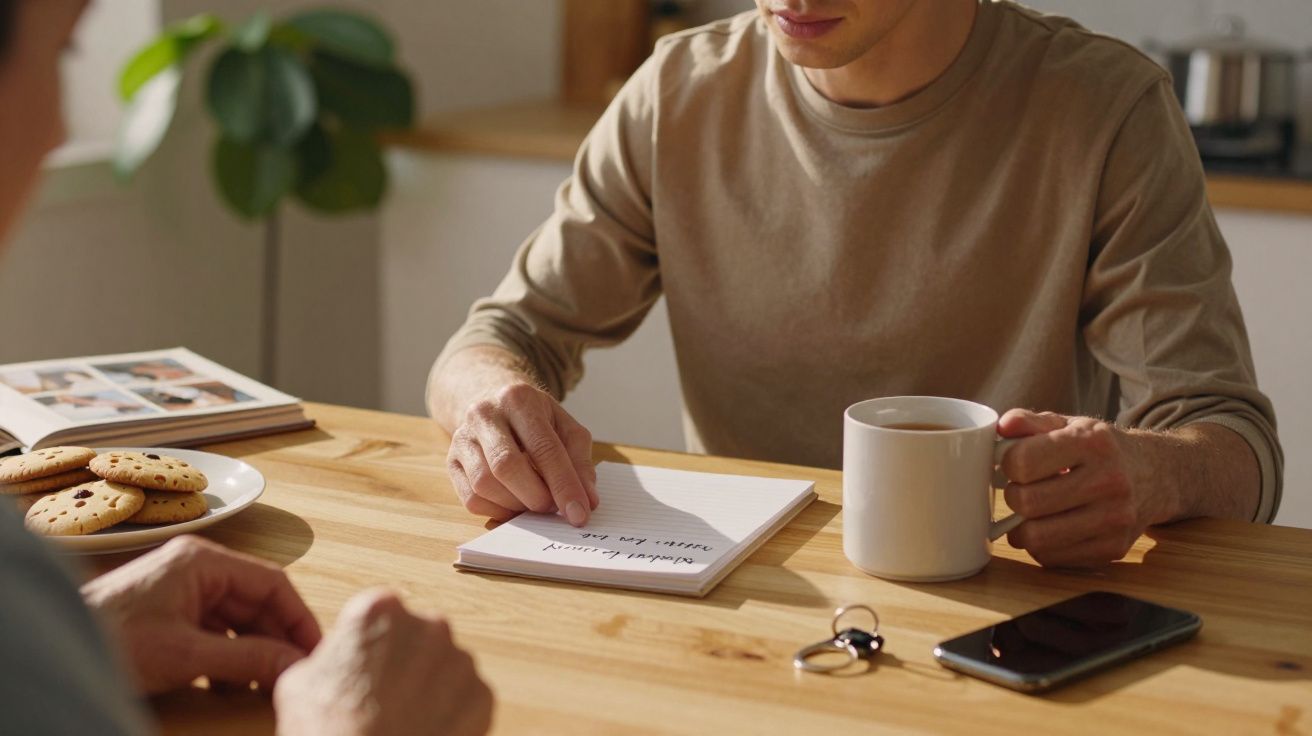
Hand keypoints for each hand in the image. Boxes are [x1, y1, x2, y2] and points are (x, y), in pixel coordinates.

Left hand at [80, 535, 321, 693]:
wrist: (58, 648)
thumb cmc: (111, 639)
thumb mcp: (187, 655)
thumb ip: (247, 659)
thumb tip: (294, 665)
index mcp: (204, 561)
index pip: (273, 582)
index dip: (299, 617)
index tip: (315, 650)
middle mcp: (197, 569)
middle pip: (257, 603)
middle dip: (277, 639)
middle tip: (296, 672)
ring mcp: (182, 591)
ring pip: (238, 621)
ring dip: (253, 653)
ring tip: (266, 684)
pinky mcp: (170, 615)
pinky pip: (216, 634)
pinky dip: (229, 659)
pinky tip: (231, 686)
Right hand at [274, 589, 492, 735]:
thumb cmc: (329, 732)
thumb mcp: (298, 683)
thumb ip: (327, 655)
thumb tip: (337, 659)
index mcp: (380, 611)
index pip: (380, 613)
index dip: (370, 642)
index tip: (364, 666)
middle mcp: (428, 625)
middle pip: (418, 636)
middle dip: (405, 661)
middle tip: (382, 698)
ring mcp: (460, 661)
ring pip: (445, 667)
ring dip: (430, 687)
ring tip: (403, 720)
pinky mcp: (482, 696)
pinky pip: (466, 698)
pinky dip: (451, 713)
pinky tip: (425, 731)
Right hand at [446, 382, 597, 525]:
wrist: (492, 400)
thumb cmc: (535, 418)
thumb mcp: (565, 427)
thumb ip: (579, 462)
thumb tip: (587, 501)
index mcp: (519, 399)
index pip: (544, 448)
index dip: (564, 485)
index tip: (579, 514)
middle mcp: (484, 414)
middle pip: (507, 466)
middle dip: (536, 497)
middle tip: (554, 509)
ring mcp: (462, 437)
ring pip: (484, 484)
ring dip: (516, 505)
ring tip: (535, 503)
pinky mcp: (451, 460)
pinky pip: (471, 498)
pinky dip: (497, 510)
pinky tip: (514, 504)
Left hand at [996, 409, 1174, 567]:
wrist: (1154, 476)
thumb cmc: (1098, 449)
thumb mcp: (1068, 425)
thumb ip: (1030, 422)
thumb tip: (1003, 427)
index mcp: (1093, 443)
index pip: (1023, 462)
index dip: (1007, 463)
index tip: (1013, 463)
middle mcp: (1110, 481)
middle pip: (1026, 502)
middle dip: (1013, 496)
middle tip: (1020, 489)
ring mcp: (1115, 519)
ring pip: (1036, 538)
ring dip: (1020, 527)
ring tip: (1029, 512)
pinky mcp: (1113, 549)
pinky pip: (1051, 558)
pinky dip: (1039, 546)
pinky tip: (1049, 528)